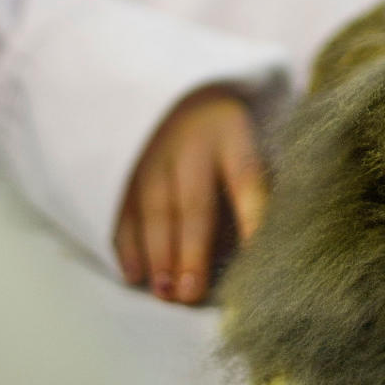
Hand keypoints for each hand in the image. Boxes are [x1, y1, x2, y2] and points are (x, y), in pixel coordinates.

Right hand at [114, 85, 267, 303]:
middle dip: (191, 250)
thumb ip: (252, 193)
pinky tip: (135, 274)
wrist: (185, 92)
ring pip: (155, 208)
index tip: (259, 259)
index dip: (253, 219)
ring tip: (164, 292)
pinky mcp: (128, 164)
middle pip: (194, 201)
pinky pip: (125, 208)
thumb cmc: (229, 136)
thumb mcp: (251, 144)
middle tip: (191, 293)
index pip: (248, 179)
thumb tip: (253, 256)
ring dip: (158, 254)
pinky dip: (128, 244)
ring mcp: (155, 151)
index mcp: (235, 133)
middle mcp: (194, 141)